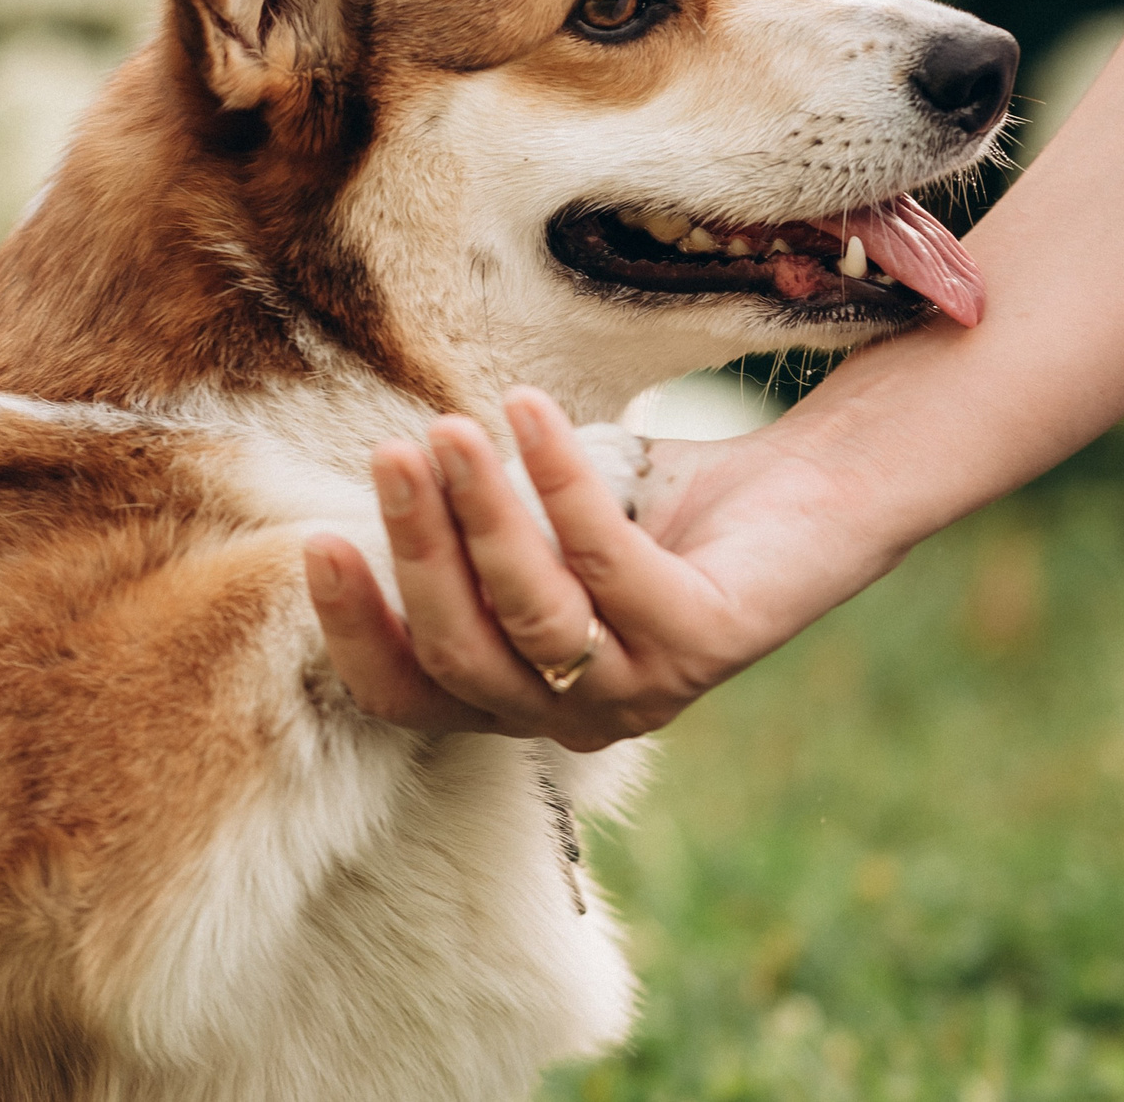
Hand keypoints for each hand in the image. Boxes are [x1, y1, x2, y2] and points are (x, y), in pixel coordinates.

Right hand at [302, 385, 882, 750]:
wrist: (808, 491)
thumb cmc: (659, 504)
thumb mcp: (542, 522)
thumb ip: (467, 529)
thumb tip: (370, 480)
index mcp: (522, 696)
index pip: (410, 692)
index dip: (355, 630)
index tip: (314, 542)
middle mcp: (576, 714)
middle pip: (460, 652)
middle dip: (415, 549)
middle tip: (392, 452)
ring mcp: (645, 687)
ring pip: (530, 614)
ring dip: (481, 515)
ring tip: (449, 429)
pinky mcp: (704, 643)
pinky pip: (608, 563)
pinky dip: (560, 482)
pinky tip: (530, 410)